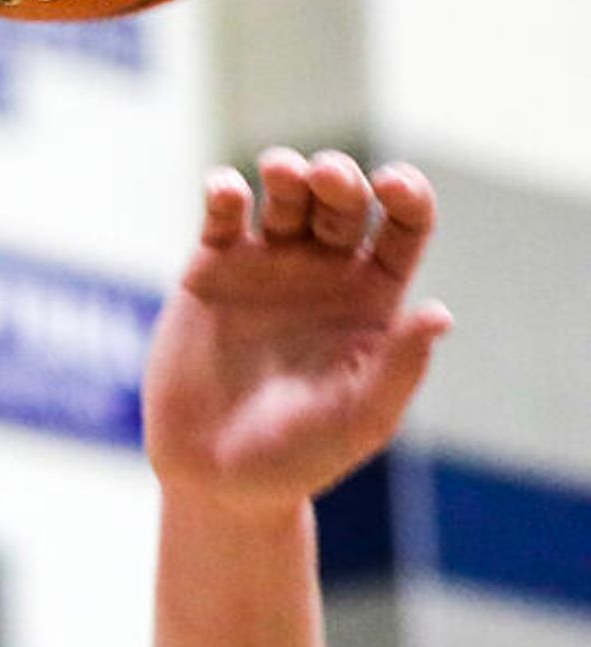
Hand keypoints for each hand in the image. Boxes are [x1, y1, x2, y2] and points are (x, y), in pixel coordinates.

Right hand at [145, 149, 449, 510]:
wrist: (214, 476)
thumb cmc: (300, 455)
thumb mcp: (361, 417)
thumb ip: (398, 366)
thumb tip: (437, 315)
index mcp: (373, 298)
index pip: (404, 227)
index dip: (407, 195)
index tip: (393, 186)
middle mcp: (324, 272)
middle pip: (343, 201)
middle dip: (339, 178)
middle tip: (326, 178)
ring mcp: (265, 268)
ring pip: (284, 197)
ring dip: (288, 172)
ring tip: (282, 170)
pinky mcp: (208, 274)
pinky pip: (220, 219)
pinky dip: (222, 193)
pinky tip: (224, 190)